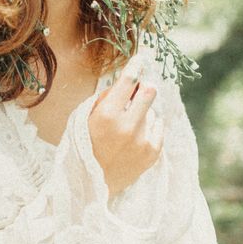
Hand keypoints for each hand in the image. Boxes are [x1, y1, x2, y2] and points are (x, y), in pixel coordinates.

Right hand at [89, 56, 163, 198]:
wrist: (93, 185)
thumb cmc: (85, 146)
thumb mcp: (85, 119)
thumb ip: (106, 99)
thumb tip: (128, 82)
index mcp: (107, 116)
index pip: (128, 82)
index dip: (136, 67)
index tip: (141, 58)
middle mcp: (128, 127)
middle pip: (149, 92)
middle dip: (144, 88)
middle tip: (138, 92)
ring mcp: (143, 141)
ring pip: (152, 112)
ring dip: (142, 114)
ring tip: (126, 130)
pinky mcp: (153, 153)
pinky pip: (157, 128)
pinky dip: (148, 129)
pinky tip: (134, 139)